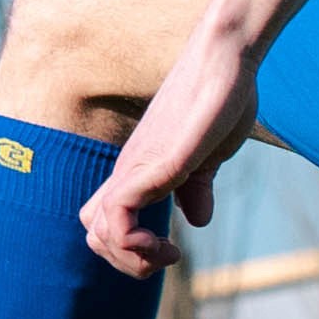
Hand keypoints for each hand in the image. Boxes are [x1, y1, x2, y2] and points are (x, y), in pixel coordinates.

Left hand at [85, 19, 264, 277]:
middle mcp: (130, 170)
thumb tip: (197, 218)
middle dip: (127, 262)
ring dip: (129, 258)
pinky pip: (121, 211)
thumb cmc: (221, 99)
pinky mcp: (157, 162)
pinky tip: (174, 244)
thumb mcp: (210, 154)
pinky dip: (136, 240)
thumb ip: (197, 187)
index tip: (174, 249)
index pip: (105, 221)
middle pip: (93, 232)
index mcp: (141, 170)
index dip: (131, 249)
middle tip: (168, 255)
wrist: (225, 56)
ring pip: (98, 231)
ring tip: (169, 253)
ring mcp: (139, 166)